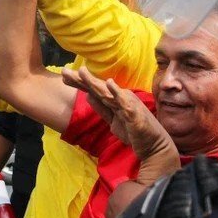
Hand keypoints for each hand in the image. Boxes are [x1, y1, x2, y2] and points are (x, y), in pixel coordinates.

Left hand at [61, 66, 177, 175]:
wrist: (153, 146)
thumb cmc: (134, 132)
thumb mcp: (113, 121)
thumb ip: (102, 109)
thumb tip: (88, 96)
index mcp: (115, 99)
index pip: (94, 89)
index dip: (79, 82)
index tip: (64, 75)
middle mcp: (120, 97)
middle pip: (97, 88)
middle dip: (80, 79)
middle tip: (64, 71)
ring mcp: (127, 104)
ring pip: (107, 92)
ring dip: (94, 82)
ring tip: (82, 72)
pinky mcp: (134, 114)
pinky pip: (124, 103)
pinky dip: (116, 93)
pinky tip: (109, 84)